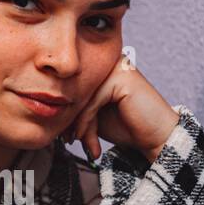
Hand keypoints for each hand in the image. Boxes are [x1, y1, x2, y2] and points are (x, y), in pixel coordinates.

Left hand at [60, 52, 179, 162]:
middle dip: (70, 119)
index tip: (64, 135)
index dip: (66, 112)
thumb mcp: (94, 117)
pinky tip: (84, 137)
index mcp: (101, 66)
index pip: (73, 87)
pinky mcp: (120, 78)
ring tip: (79, 142)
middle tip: (67, 141)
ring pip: (82, 96)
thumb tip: (47, 109)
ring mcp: (115, 67)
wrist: (156, 137)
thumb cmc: (127, 126)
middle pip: (76, 90)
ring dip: (78, 124)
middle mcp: (108, 62)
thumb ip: (76, 108)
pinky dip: (84, 122)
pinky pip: (92, 101)